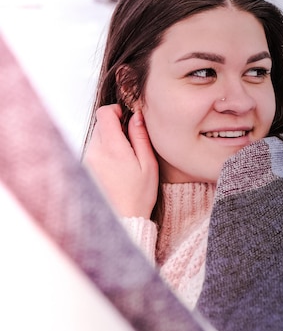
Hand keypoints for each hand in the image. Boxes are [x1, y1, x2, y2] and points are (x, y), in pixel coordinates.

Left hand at [83, 104, 158, 219]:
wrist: (123, 220)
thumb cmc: (138, 196)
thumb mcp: (148, 165)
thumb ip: (141, 137)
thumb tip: (137, 116)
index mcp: (112, 148)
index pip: (104, 113)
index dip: (117, 110)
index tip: (128, 119)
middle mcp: (94, 152)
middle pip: (100, 124)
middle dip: (115, 126)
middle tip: (131, 142)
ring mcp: (87, 161)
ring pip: (97, 137)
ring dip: (110, 140)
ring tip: (125, 158)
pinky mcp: (85, 168)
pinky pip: (94, 150)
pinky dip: (105, 151)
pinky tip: (116, 168)